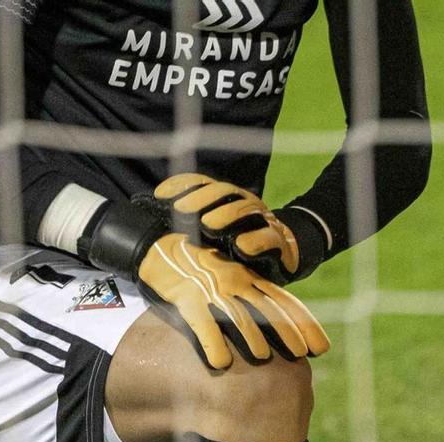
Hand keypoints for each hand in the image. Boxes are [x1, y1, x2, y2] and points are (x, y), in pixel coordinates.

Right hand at [135, 233, 329, 370]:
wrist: (156, 242)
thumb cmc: (195, 266)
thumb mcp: (229, 277)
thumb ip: (249, 298)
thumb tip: (271, 331)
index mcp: (248, 278)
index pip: (282, 302)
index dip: (303, 324)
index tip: (321, 348)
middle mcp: (235, 282)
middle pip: (267, 310)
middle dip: (288, 332)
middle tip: (303, 355)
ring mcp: (211, 289)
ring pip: (236, 314)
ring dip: (251, 336)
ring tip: (264, 358)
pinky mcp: (185, 297)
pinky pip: (201, 322)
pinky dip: (211, 342)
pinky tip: (221, 362)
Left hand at [154, 172, 299, 279]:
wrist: (285, 255)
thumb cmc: (242, 244)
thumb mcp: (215, 235)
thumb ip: (192, 226)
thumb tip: (157, 216)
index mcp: (228, 199)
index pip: (203, 183)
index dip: (182, 184)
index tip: (160, 194)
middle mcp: (245, 203)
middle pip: (224, 191)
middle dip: (200, 198)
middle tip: (180, 210)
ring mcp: (264, 220)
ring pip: (246, 209)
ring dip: (226, 215)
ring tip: (207, 224)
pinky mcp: (279, 241)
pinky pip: (268, 237)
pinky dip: (255, 240)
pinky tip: (241, 246)